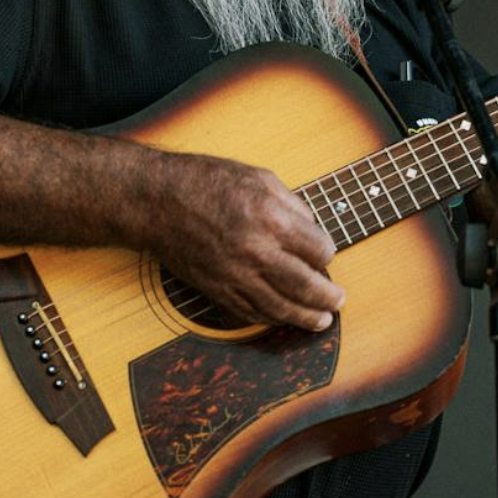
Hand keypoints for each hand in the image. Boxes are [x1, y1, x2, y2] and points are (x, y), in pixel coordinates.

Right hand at [143, 153, 342, 330]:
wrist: (157, 201)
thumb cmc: (207, 182)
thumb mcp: (260, 177)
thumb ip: (293, 205)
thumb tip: (314, 229)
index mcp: (272, 219)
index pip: (319, 250)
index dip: (327, 253)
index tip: (326, 254)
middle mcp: (257, 252)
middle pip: (306, 286)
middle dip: (328, 297)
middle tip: (339, 301)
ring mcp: (236, 275)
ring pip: (280, 308)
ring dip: (306, 318)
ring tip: (322, 321)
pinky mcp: (217, 290)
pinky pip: (250, 313)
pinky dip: (271, 319)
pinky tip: (284, 318)